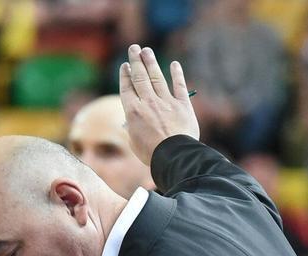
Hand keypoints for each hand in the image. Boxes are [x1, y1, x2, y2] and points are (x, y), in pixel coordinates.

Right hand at [118, 44, 198, 165]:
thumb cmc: (151, 152)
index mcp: (133, 111)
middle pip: (140, 77)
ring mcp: (166, 101)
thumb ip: (132, 129)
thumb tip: (128, 123)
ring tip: (147, 50)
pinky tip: (174, 64)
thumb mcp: (134, 142)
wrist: (173, 155)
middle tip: (134, 48)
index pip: (127, 88)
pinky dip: (177, 74)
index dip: (125, 75)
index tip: (126, 65)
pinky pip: (179, 86)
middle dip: (136, 61)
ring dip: (151, 62)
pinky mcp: (182, 104)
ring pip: (157, 77)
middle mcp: (148, 102)